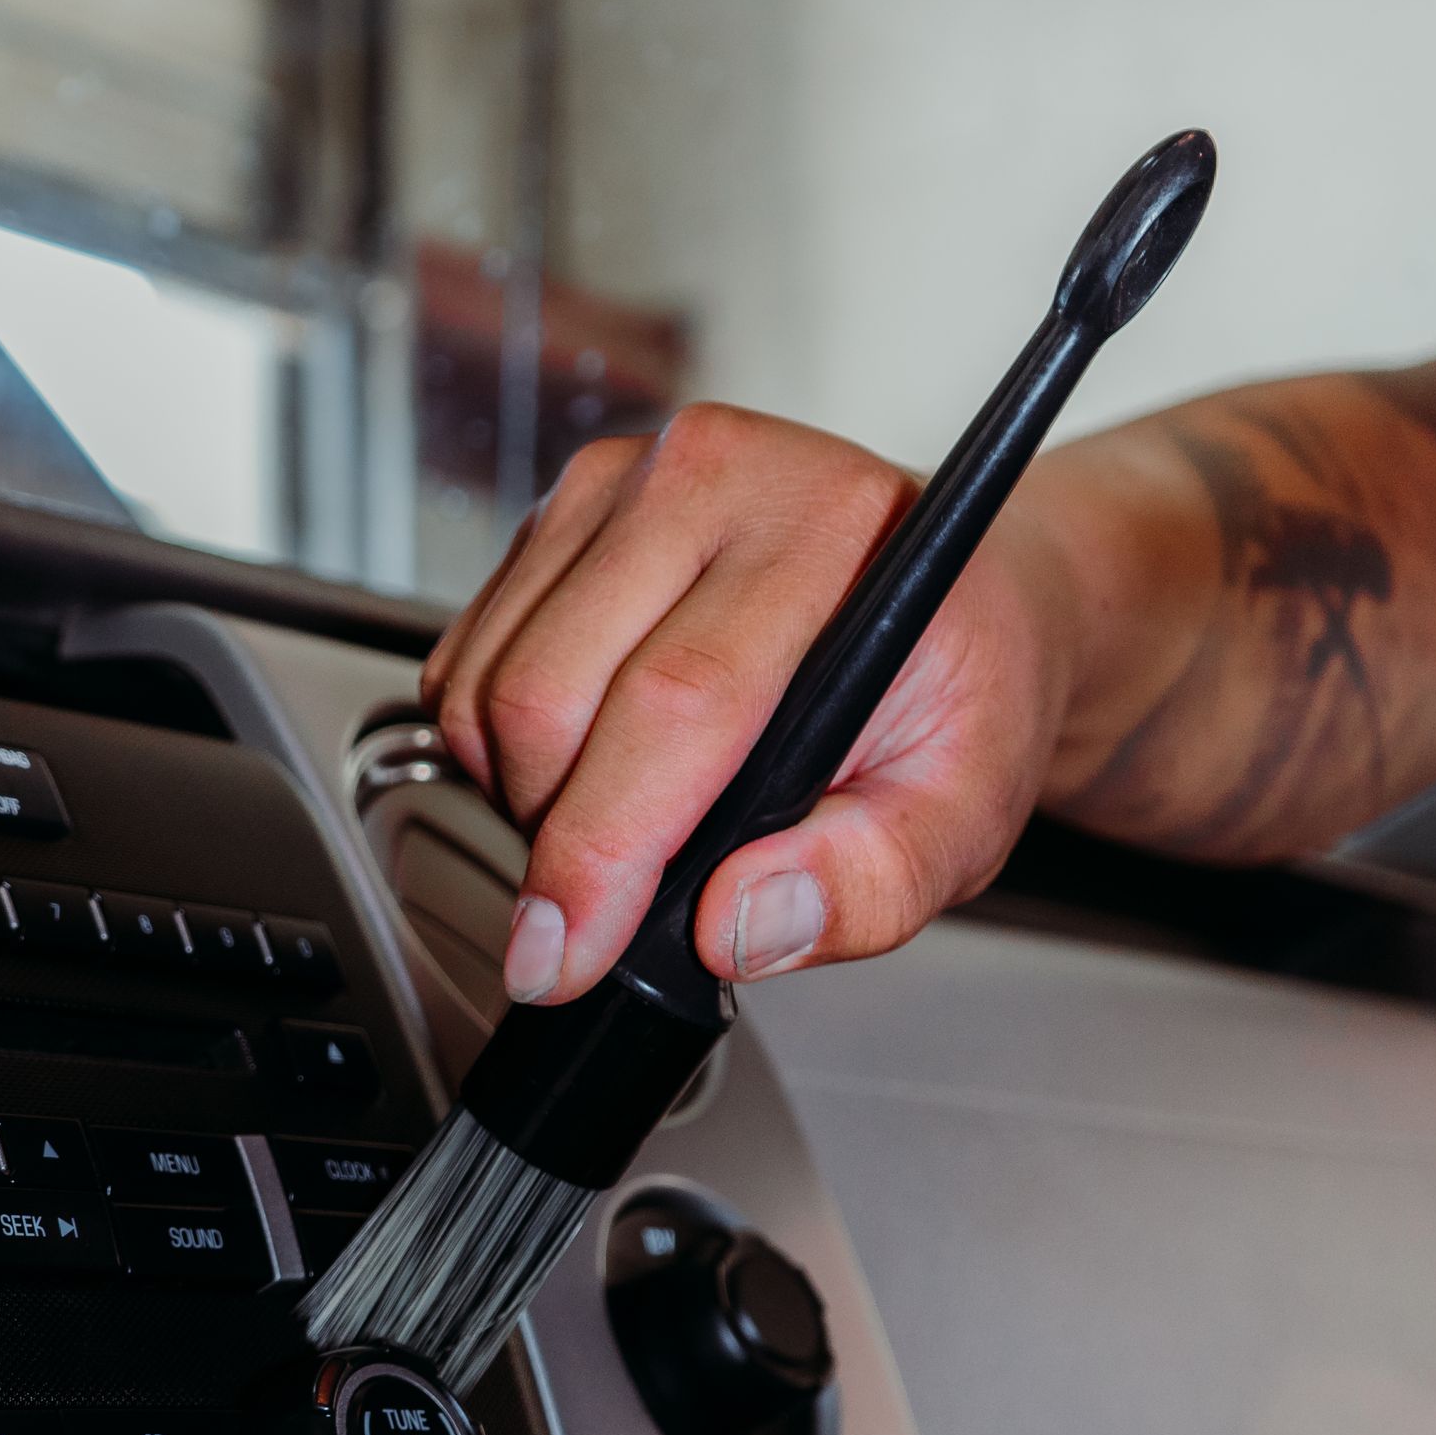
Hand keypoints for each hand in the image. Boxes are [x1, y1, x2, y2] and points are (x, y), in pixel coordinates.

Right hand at [422, 403, 1094, 1005]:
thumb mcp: (968, 813)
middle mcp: (711, 476)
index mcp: (824, 532)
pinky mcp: (562, 510)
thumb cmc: (960, 693)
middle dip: (556, 840)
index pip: (671, 704)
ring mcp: (621, 483)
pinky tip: (593, 760)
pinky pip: (467, 662)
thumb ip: (873, 883)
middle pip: (548, 697)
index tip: (562, 958)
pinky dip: (502, 748)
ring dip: (524, 795)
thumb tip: (738, 924)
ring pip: (488, 685)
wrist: (962, 598)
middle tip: (622, 903)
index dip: (599, 853)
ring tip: (629, 823)